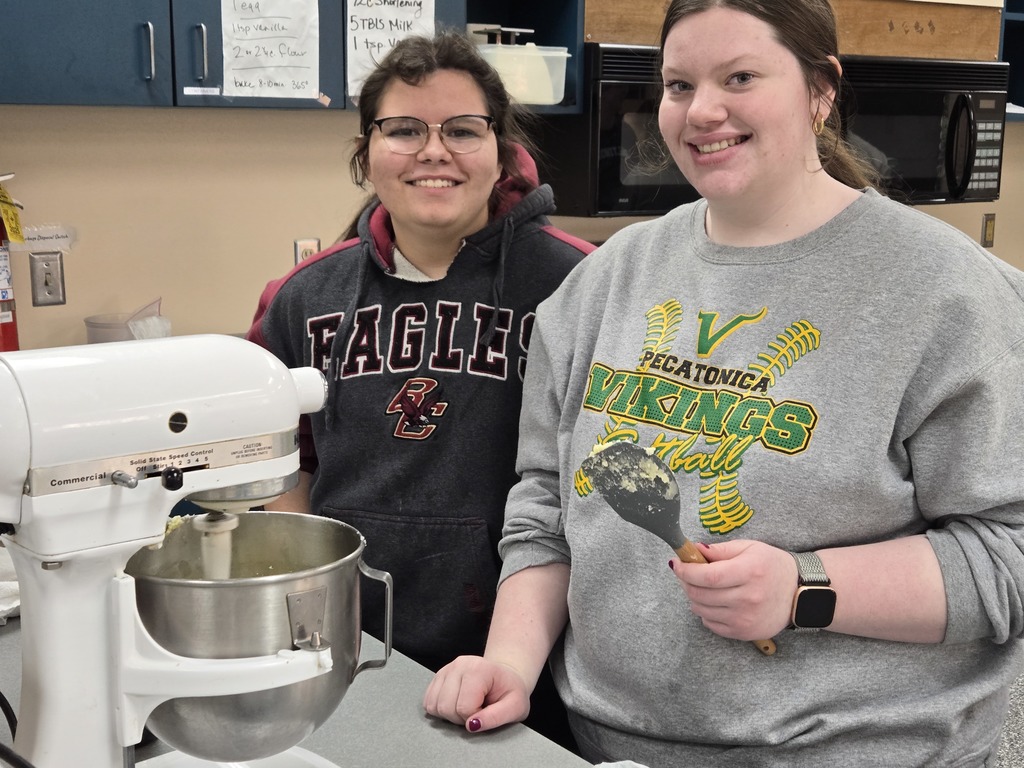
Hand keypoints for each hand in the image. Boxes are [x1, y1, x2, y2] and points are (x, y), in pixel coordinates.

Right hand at [423, 655, 531, 732]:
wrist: (504, 677)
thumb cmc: (510, 692)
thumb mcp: (516, 707)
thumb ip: (496, 717)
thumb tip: (472, 726)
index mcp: (479, 669)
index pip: (464, 708)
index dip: (476, 718)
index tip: (487, 711)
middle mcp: (459, 664)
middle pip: (446, 707)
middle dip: (461, 718)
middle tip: (477, 711)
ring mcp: (446, 669)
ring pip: (433, 706)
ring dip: (450, 715)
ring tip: (467, 707)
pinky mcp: (438, 676)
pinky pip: (428, 701)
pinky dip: (440, 710)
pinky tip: (456, 704)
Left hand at [670, 539, 795, 640]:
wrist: (800, 593)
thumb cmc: (773, 566)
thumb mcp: (749, 548)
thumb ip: (720, 550)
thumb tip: (693, 550)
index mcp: (749, 572)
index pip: (707, 576)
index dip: (686, 571)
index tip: (676, 564)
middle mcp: (748, 598)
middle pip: (701, 594)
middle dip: (686, 583)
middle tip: (686, 574)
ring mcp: (746, 619)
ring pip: (702, 611)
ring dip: (694, 597)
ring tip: (702, 587)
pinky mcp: (744, 633)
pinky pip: (711, 625)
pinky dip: (705, 612)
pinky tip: (715, 602)